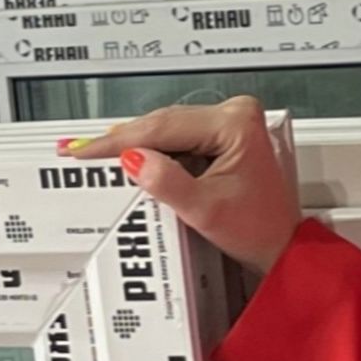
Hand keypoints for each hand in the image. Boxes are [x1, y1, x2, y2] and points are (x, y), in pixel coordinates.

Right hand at [59, 95, 301, 273]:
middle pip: (162, 123)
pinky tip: (129, 158)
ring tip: (96, 154)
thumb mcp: (205, 210)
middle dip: (122, 139)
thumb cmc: (258, 229)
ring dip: (135, 145)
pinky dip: (154, 151)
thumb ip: (167, 182)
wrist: (280, 245)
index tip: (85, 148)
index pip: (162, 127)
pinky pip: (178, 138)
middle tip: (79, 148)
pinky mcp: (224, 135)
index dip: (118, 140)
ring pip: (167, 129)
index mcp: (234, 124)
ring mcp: (230, 123)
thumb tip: (133, 158)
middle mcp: (235, 114)